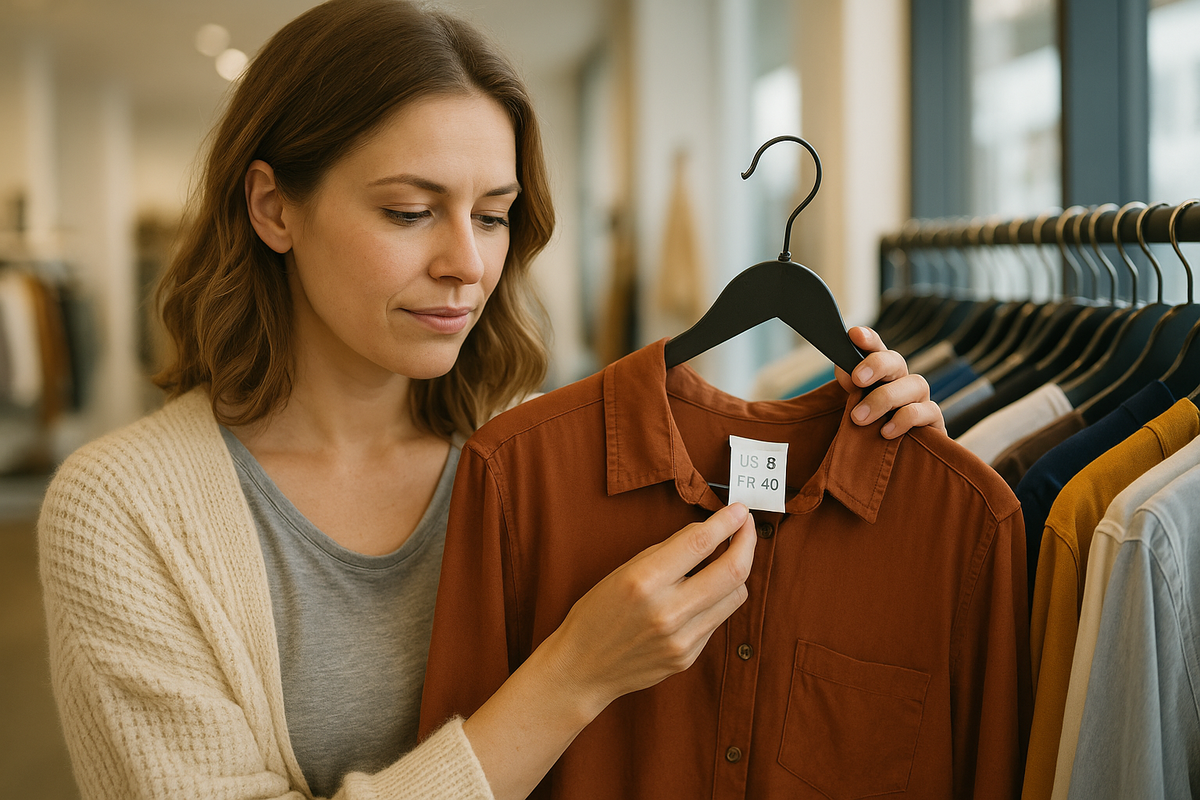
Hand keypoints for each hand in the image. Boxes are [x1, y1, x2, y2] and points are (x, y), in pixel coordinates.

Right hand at [542, 503, 756, 715]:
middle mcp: (667, 611)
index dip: (726, 522)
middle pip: (732, 571)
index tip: (739, 510)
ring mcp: (681, 639)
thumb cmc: (597, 613)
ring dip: (736, 572)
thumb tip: (707, 533)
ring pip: (735, 596)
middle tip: (746, 528)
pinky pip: (717, 619)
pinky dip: (716, 600)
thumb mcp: (622, 571)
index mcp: (643, 581)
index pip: (699, 543)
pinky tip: (701, 594)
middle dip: (747, 542)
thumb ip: (666, 552)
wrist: (582, 668)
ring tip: (727, 559)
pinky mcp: (688, 657)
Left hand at [835, 326, 945, 438]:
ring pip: (915, 384)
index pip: (876, 348)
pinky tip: (886, 432)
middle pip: (896, 361)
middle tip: (857, 379)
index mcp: (881, 374)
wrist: (895, 460)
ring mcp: (921, 398)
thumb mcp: (856, 408)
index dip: (867, 339)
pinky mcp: (934, 420)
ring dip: (885, 398)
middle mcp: (903, 380)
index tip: (854, 335)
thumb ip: (850, 388)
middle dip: (876, 365)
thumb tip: (845, 370)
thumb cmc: (870, 430)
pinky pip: (927, 411)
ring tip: (859, 417)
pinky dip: (905, 419)